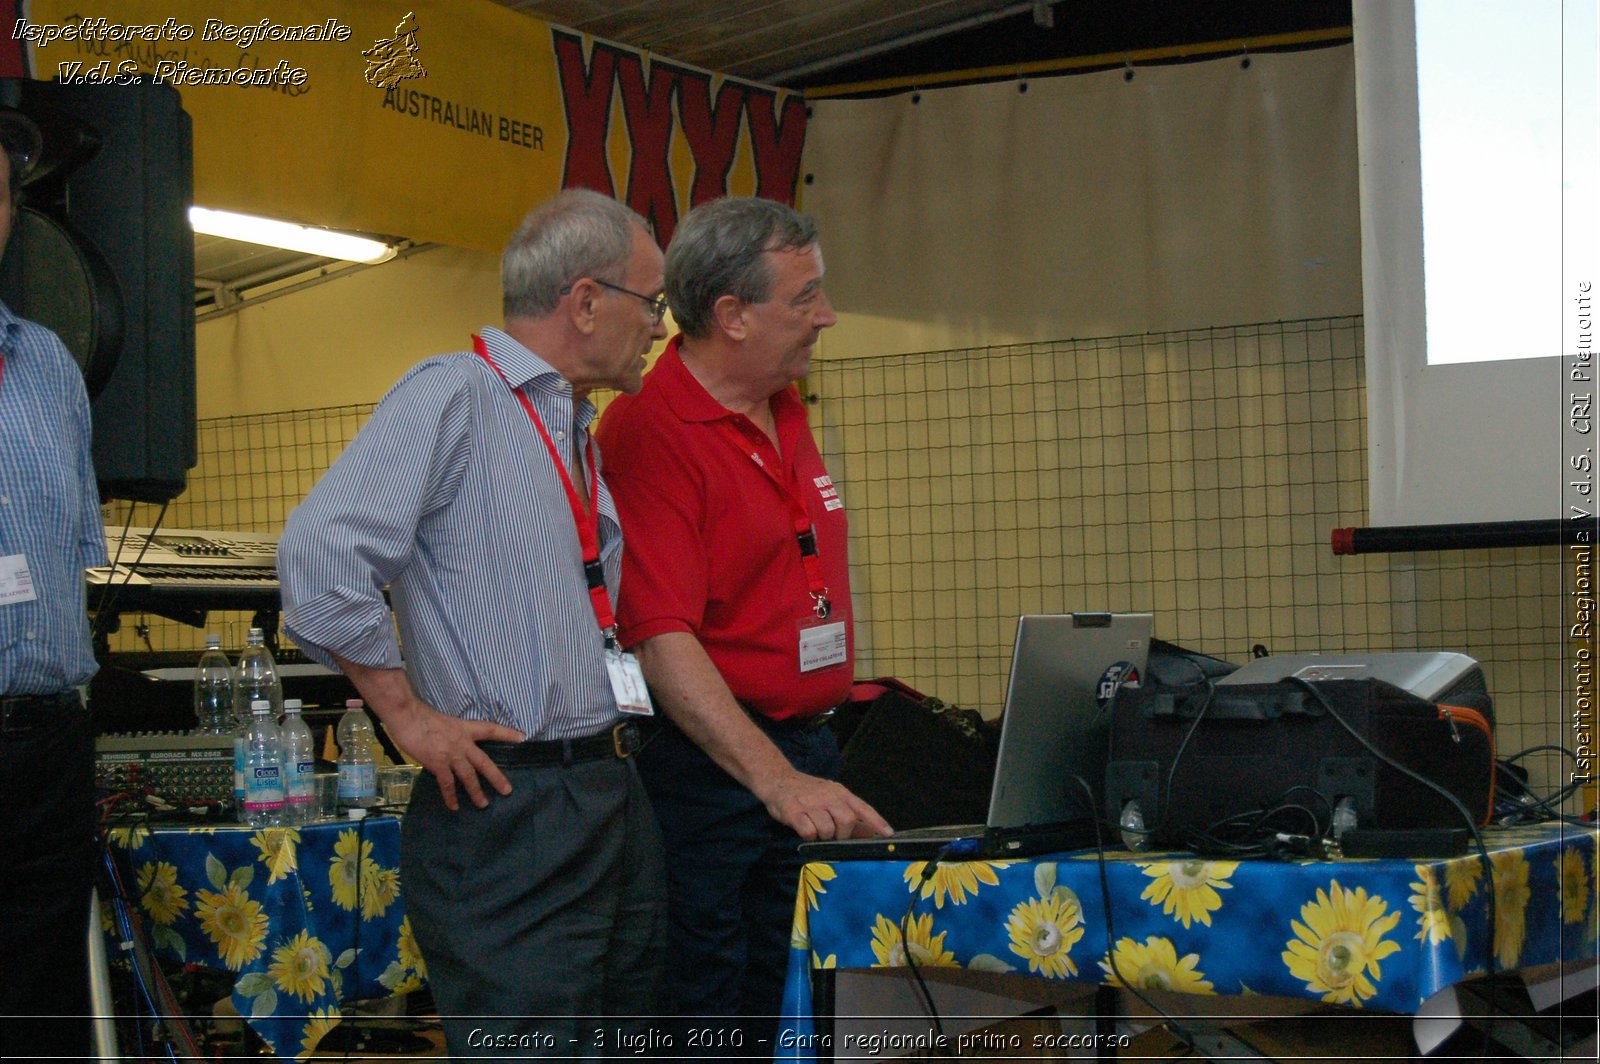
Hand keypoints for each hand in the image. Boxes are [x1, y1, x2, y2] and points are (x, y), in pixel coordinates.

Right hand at [381, 700, 522, 811]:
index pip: (491, 729)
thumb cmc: (422, 717)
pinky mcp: (437, 763)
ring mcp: (451, 754)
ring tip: (483, 805)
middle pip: (484, 762)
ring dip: (476, 792)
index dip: (507, 733)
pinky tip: (454, 807)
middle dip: (496, 777)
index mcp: (465, 729)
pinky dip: (451, 796)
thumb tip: (453, 745)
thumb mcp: (445, 722)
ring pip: (469, 776)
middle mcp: (462, 743)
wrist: (408, 717)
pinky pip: (447, 784)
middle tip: (507, 791)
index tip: (522, 738)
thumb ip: (452, 734)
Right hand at [758, 770, 892, 840]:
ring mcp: (811, 803)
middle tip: (833, 835)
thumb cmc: (808, 792)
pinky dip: (809, 836)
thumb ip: (848, 812)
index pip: (863, 808)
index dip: (877, 822)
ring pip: (828, 829)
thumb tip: (869, 832)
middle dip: (842, 834)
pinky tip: (804, 829)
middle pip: (847, 821)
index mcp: (840, 792)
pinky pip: (809, 832)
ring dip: (823, 836)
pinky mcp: (794, 812)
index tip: (889, 835)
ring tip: (815, 829)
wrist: (778, 779)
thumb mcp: (830, 797)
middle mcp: (828, 796)